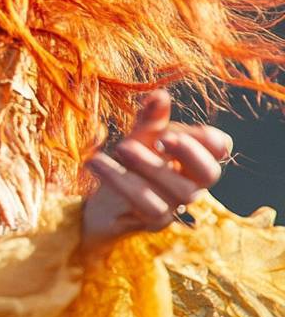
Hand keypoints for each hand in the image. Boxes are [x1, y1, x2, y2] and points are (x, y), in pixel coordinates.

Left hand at [81, 87, 232, 247]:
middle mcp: (193, 183)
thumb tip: (160, 95)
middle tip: (161, 138)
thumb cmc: (132, 162)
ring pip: (178, 191)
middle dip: (188, 153)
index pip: (219, 148)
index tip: (178, 129)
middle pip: (209, 173)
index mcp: (196, 158)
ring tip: (121, 147)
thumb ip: (152, 119)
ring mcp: (177, 205)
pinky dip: (121, 181)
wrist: (104, 202)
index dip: (209, 139)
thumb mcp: (140, 136)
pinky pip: (146, 204)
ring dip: (150, 166)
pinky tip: (96, 163)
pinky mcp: (155, 221)